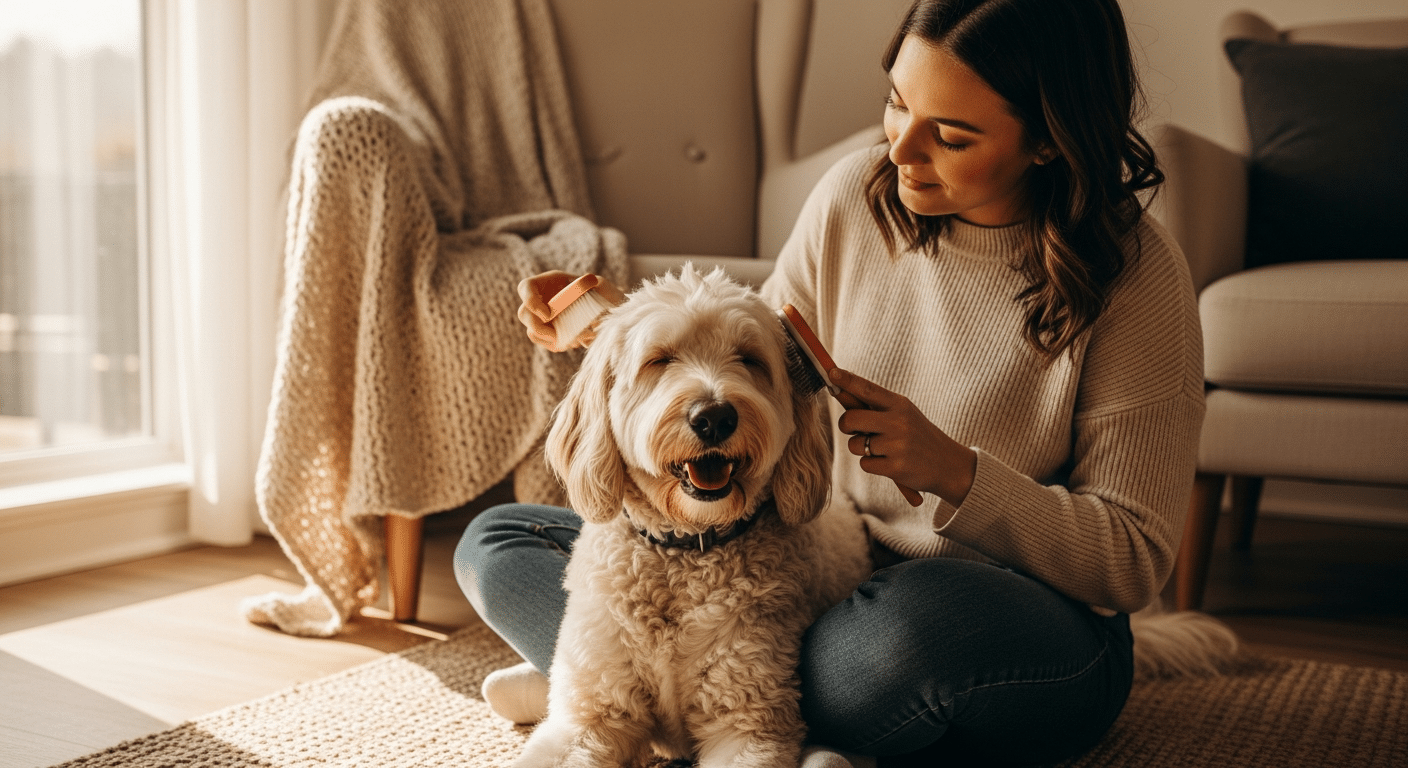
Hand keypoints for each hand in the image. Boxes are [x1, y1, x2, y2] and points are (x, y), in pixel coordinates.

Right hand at [516, 271, 625, 351]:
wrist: (610, 311)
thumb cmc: (605, 294)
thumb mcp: (602, 285)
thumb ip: (596, 285)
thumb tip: (591, 285)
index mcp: (550, 282)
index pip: (525, 288)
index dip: (530, 301)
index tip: (548, 314)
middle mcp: (542, 299)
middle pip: (524, 314)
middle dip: (539, 329)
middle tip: (558, 336)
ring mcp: (543, 318)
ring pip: (533, 332)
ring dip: (551, 340)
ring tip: (574, 341)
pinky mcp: (550, 333)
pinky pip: (545, 343)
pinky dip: (558, 345)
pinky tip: (575, 342)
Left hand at [830, 368, 976, 507]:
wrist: (949, 465)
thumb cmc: (918, 437)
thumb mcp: (905, 414)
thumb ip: (877, 407)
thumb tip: (843, 395)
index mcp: (900, 404)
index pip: (868, 389)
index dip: (847, 381)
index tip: (831, 372)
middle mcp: (898, 422)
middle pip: (851, 419)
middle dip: (846, 426)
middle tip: (854, 429)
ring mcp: (897, 445)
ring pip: (855, 445)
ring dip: (861, 448)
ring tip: (882, 449)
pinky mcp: (896, 467)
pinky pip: (864, 464)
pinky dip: (872, 465)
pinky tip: (889, 463)